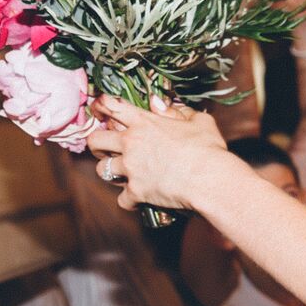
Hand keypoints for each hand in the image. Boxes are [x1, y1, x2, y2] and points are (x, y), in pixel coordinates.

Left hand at [86, 96, 231, 211]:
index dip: (103, 106)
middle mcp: (131, 143)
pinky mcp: (136, 191)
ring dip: (110, 172)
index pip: (112, 106)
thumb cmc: (208, 148)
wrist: (210, 179)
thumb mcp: (199, 121)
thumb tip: (161, 105)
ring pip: (101, 170)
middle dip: (97, 144)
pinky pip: (121, 199)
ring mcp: (130, 168)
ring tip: (121, 175)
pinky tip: (138, 199)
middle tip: (105, 149)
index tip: (101, 109)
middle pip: (95, 140)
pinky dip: (129, 200)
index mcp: (144, 122)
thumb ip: (178, 111)